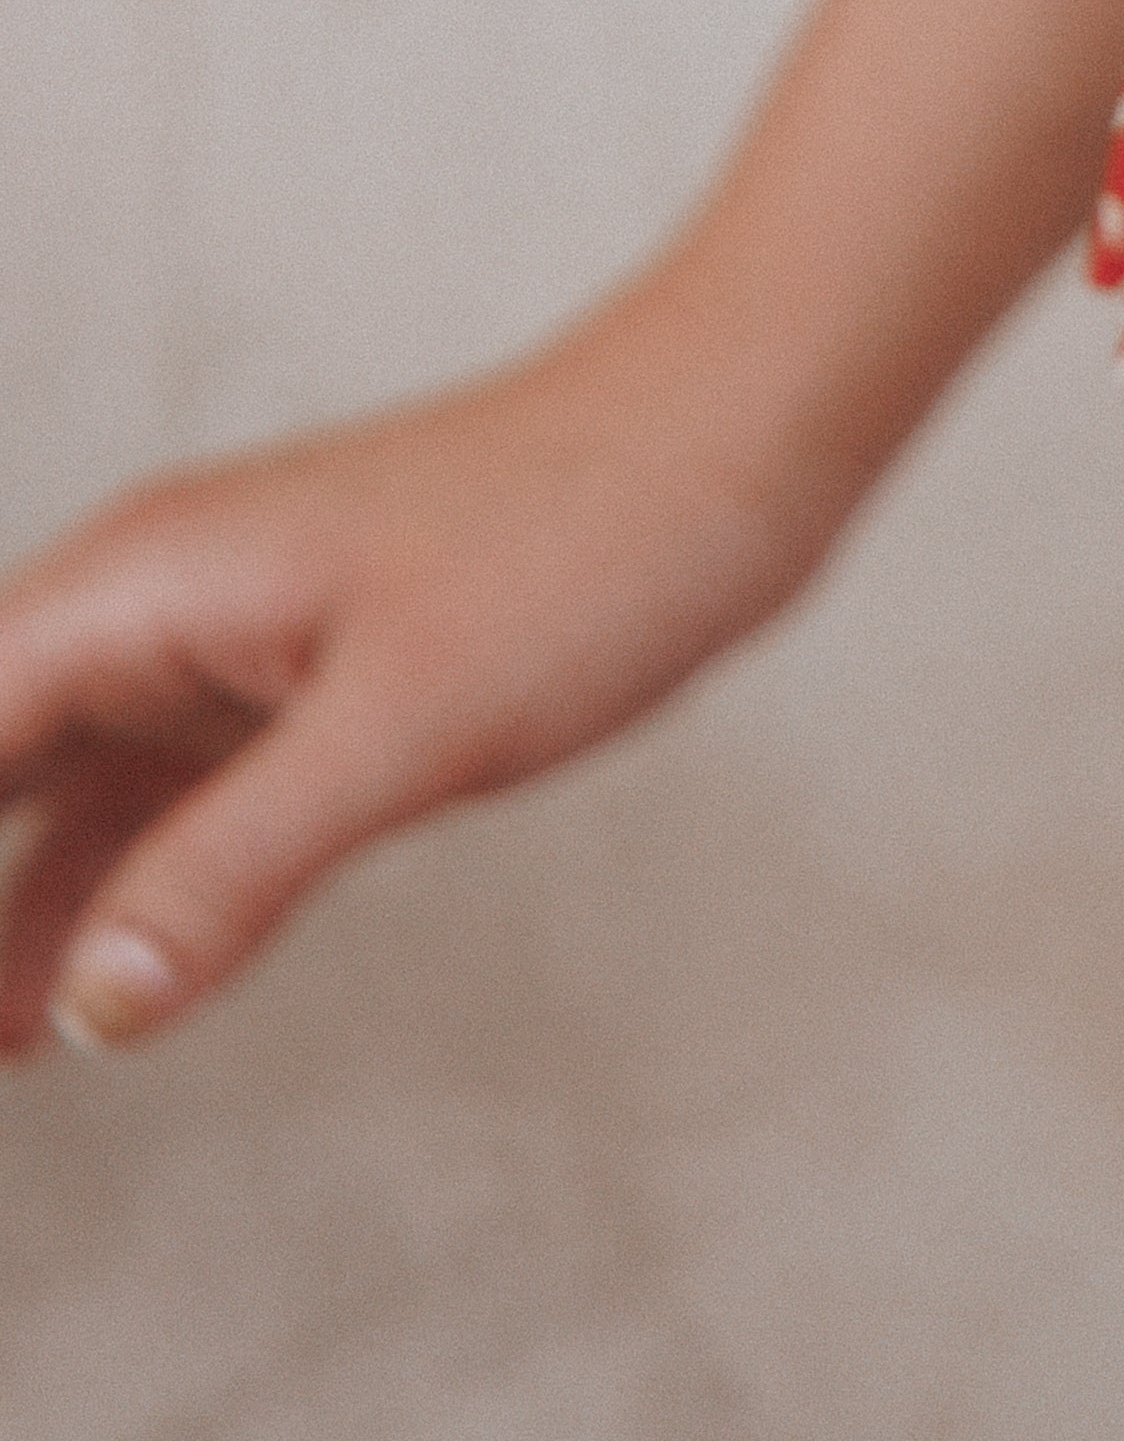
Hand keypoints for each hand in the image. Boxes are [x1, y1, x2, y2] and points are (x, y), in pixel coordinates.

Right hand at [0, 274, 841, 1058]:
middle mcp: (153, 605)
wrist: (737, 435)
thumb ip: (237, 863)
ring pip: (50, 802)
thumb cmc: (587, 533)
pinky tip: (59, 1004)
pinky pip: (150, 807)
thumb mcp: (407, 722)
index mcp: (138, 585)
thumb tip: (87, 1006)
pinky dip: (95, 900)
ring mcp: (223, 642)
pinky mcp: (299, 683)